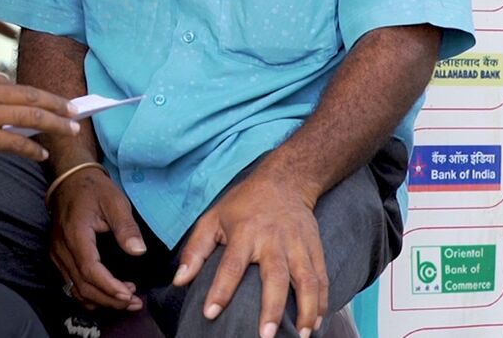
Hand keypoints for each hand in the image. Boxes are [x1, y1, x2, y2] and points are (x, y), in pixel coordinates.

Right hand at [0, 63, 78, 161]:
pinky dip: (32, 148)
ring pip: (31, 114)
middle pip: (29, 93)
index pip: (6, 81)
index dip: (25, 94)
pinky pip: (16, 141)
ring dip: (55, 122)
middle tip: (74, 107)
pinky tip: (42, 153)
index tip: (38, 99)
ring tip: (71, 128)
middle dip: (54, 101)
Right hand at [49, 168, 147, 311]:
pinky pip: (70, 285)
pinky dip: (89, 295)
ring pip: (75, 289)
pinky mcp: (58, 258)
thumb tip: (139, 251)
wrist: (70, 180)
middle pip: (82, 286)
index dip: (109, 287)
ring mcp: (57, 255)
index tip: (129, 295)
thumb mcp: (115, 201)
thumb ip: (126, 227)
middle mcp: (62, 249)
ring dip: (100, 300)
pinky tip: (108, 295)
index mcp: (75, 234)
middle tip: (134, 303)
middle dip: (109, 300)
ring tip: (126, 301)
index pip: (90, 270)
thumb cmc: (94, 189)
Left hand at [173, 175, 327, 337]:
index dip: (220, 290)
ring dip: (307, 309)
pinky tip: (317, 323)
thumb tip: (179, 281)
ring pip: (307, 279)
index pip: (231, 264)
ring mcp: (298, 244)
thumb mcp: (213, 218)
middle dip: (272, 308)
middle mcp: (273, 239)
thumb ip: (196, 250)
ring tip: (302, 336)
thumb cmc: (243, 204)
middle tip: (266, 336)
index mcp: (245, 232)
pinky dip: (323, 301)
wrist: (286, 180)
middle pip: (276, 276)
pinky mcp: (315, 248)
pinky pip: (322, 277)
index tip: (210, 313)